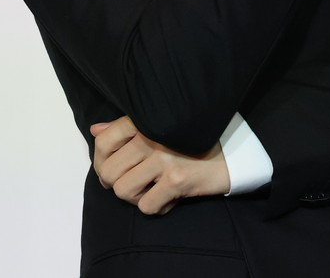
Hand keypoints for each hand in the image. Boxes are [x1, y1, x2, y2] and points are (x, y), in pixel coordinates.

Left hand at [90, 117, 229, 214]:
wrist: (234, 151)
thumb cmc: (192, 140)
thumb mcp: (159, 126)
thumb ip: (125, 128)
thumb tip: (95, 131)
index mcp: (145, 120)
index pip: (104, 141)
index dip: (101, 162)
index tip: (113, 169)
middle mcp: (151, 136)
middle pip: (108, 171)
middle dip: (117, 184)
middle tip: (134, 184)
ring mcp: (163, 158)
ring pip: (122, 190)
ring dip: (135, 197)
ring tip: (151, 191)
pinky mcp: (177, 179)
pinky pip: (146, 206)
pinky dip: (157, 207)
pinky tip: (169, 199)